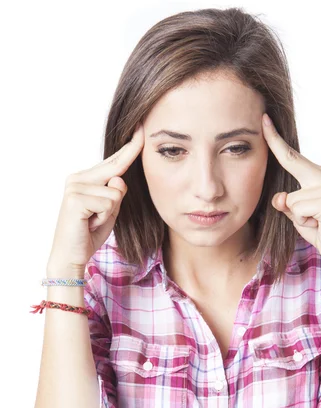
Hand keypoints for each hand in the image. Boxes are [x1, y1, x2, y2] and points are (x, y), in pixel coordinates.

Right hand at [47, 123, 144, 272]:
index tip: (141, 130)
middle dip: (116, 196)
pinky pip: (108, 203)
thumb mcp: (110, 210)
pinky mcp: (76, 199)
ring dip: (109, 213)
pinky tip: (89, 224)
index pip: (114, 161)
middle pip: (116, 173)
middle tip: (95, 217)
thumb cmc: (89, 233)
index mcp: (86, 178)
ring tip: (92, 222)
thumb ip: (117, 193)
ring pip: (115, 193)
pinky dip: (103, 218)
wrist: (70, 256)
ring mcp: (75, 186)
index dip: (130, 147)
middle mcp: (78, 178)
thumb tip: (118, 179)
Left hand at [261, 113, 320, 265]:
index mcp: (315, 175)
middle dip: (288, 191)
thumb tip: (279, 198)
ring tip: (314, 221)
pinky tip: (318, 225)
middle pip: (290, 169)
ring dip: (298, 217)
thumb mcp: (295, 214)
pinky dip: (303, 222)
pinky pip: (298, 211)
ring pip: (290, 200)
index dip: (275, 139)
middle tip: (305, 209)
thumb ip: (285, 203)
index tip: (264, 121)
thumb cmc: (317, 227)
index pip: (290, 156)